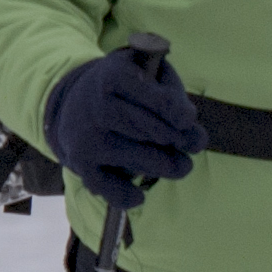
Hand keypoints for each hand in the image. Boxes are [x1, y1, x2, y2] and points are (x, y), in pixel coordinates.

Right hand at [43, 46, 207, 208]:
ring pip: (142, 159)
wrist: (75, 102)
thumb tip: (196, 141)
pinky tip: (139, 195)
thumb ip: (177, 103)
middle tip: (190, 145)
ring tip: (179, 165)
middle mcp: (98, 105)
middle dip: (178, 140)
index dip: (178, 112)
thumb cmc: (129, 89)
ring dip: (168, 166)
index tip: (187, 120)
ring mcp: (88, 136)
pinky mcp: (81, 162)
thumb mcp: (153, 77)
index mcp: (115, 75)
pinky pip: (110, 188)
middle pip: (153, 131)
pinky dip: (127, 196)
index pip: (158, 100)